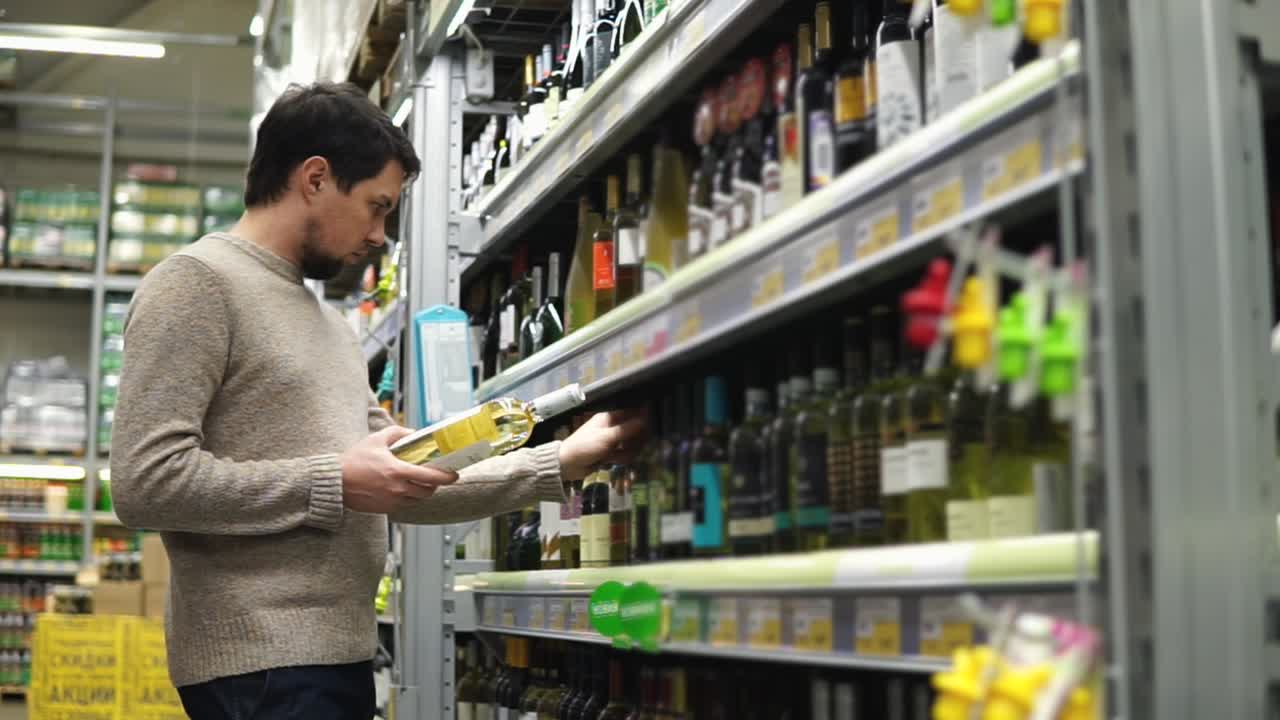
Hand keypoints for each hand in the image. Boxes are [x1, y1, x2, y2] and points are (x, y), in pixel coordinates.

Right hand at [339, 426, 458, 513]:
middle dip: (434, 484)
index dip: (447, 477)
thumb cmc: (354, 460)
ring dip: (421, 491)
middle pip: (428, 491)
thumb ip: (397, 433)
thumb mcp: (376, 440)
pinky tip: (401, 487)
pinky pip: (404, 504)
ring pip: (417, 499)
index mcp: (398, 472)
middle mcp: (397, 489)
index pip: (431, 477)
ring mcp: (391, 501)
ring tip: (418, 481)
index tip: (454, 474)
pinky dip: (407, 497)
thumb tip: (413, 432)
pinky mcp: (385, 509)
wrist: (335, 482)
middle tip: (435, 476)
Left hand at [558, 409, 648, 483]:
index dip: (641, 418)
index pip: (630, 413)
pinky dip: (620, 458)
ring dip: (626, 452)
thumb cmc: (586, 446)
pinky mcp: (609, 454)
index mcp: (608, 418)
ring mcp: (610, 441)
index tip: (651, 425)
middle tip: (633, 447)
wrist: (568, 464)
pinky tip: (611, 461)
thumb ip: (627, 429)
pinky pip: (623, 454)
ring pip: (629, 444)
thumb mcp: (607, 437)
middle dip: (634, 440)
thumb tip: (646, 419)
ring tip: (615, 457)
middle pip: (633, 431)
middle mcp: (611, 427)